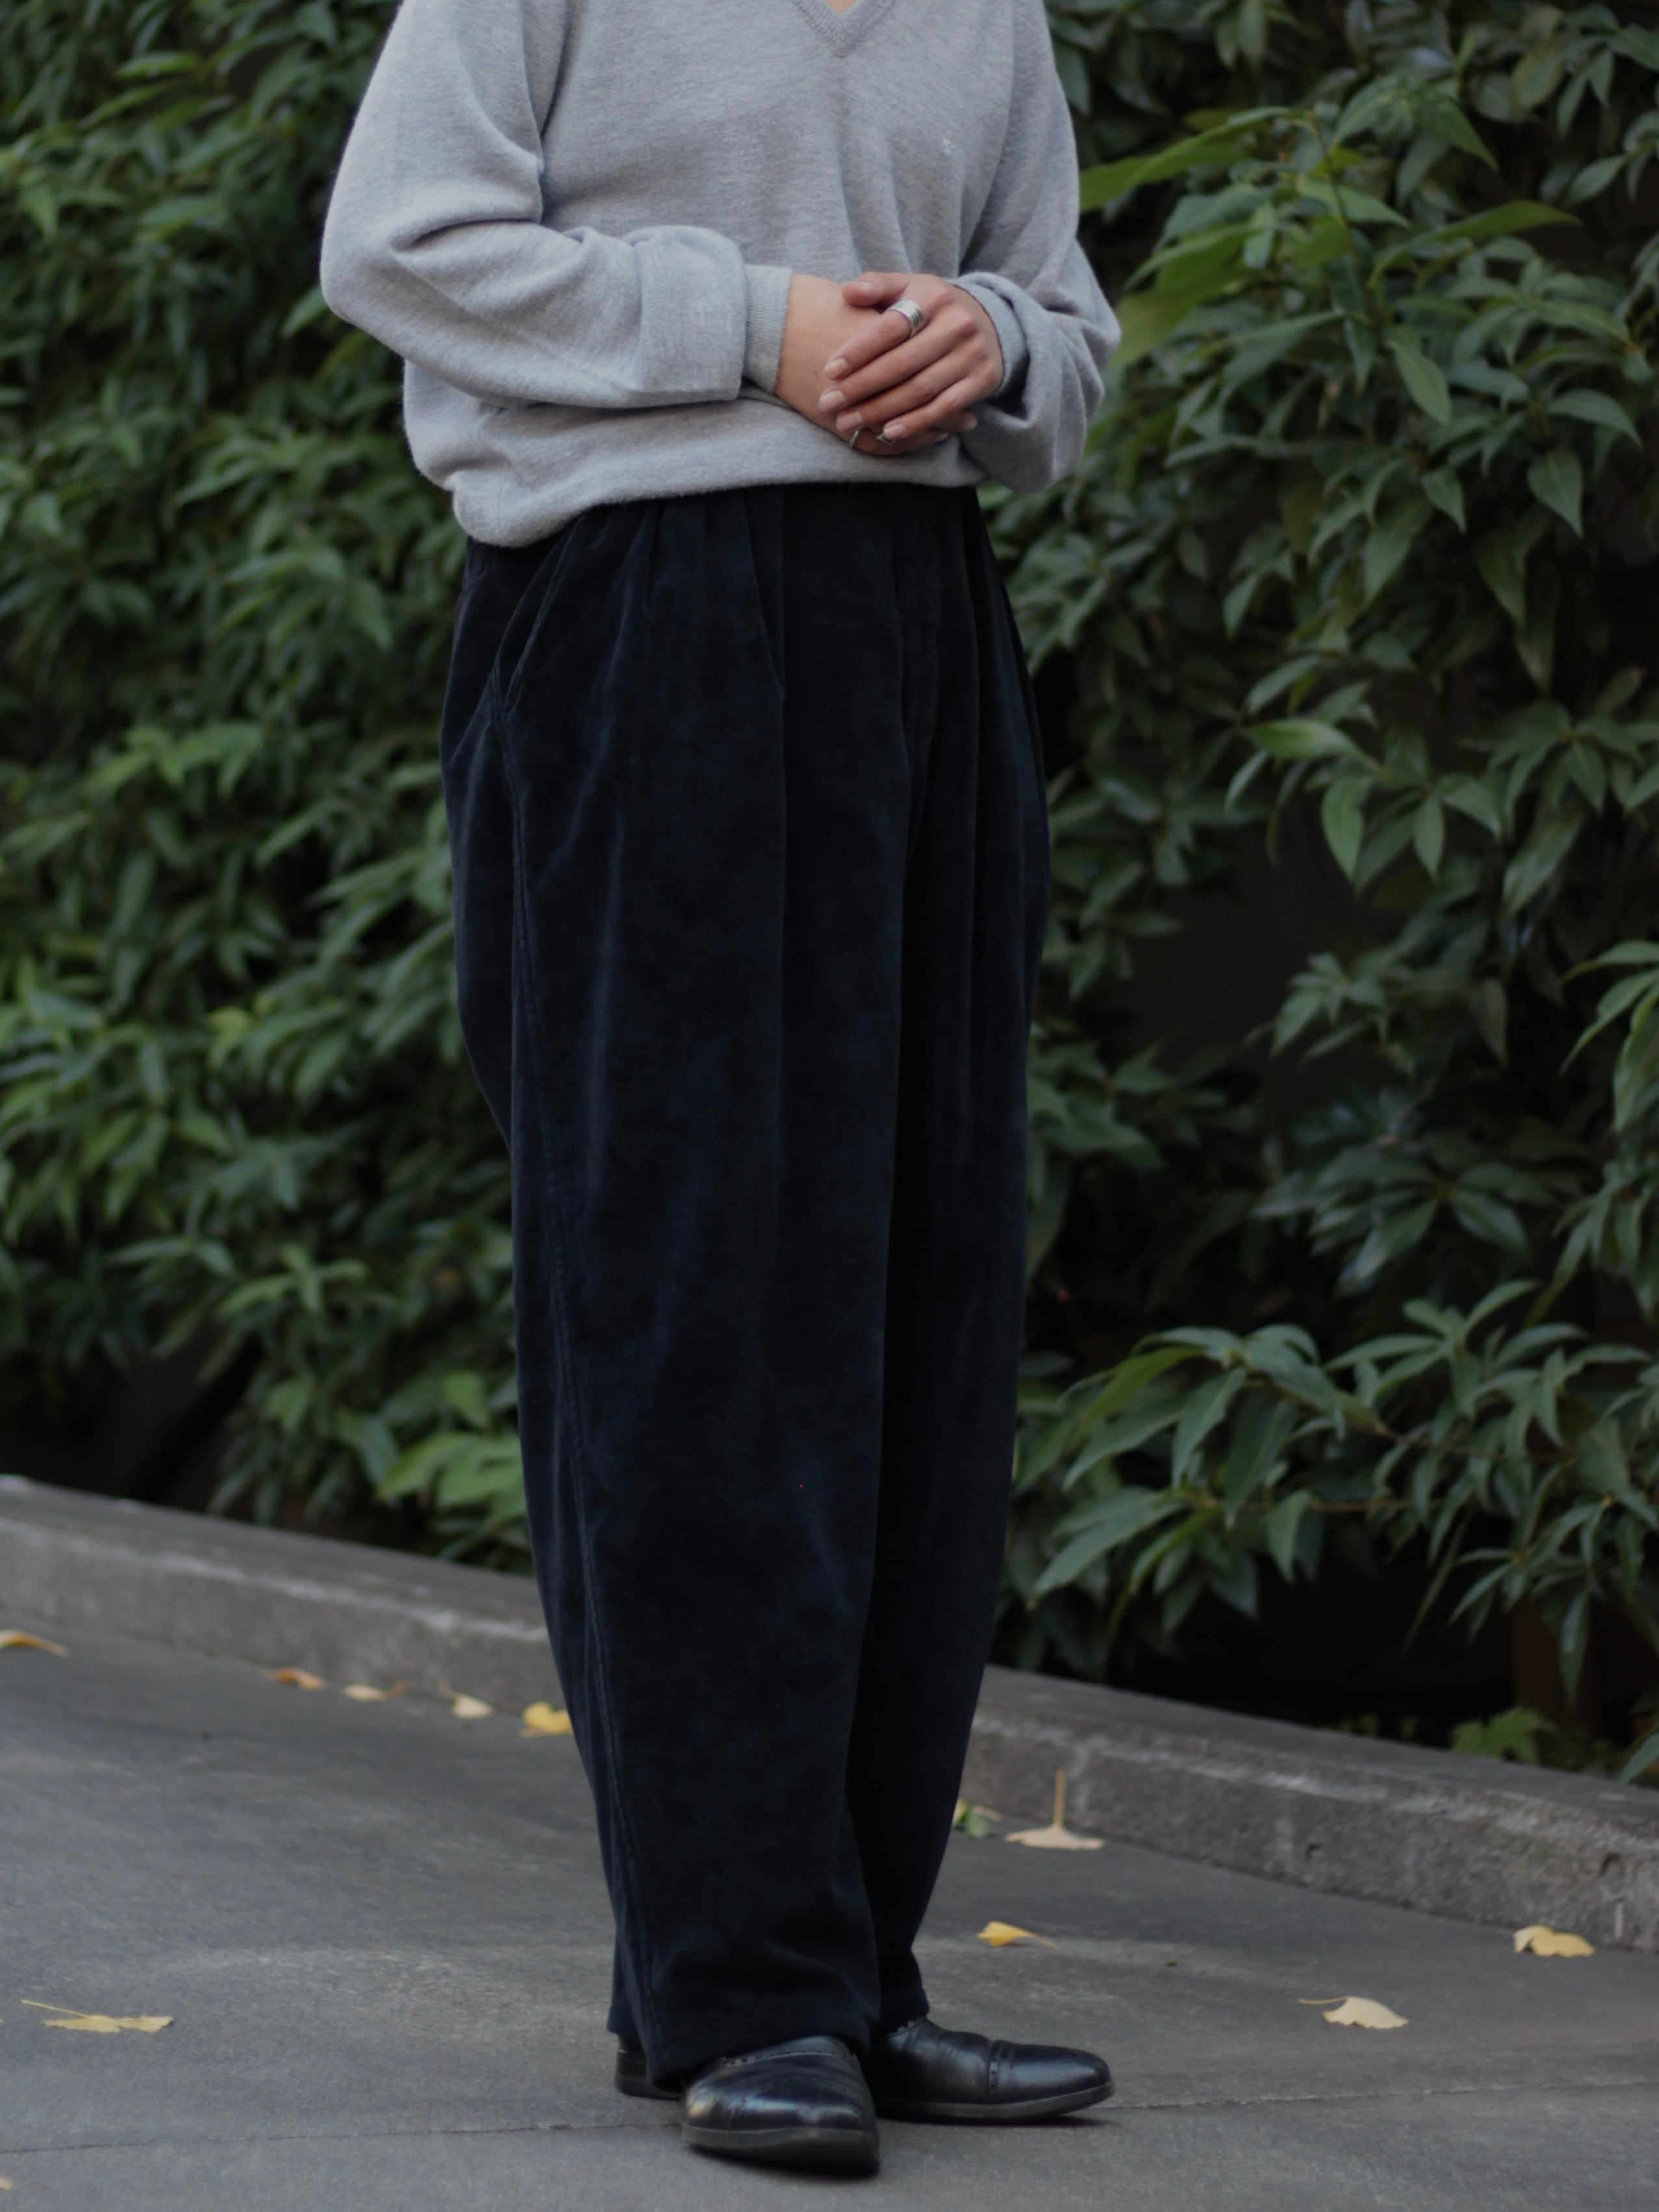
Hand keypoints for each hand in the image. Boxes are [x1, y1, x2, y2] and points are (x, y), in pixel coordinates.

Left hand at [775, 275, 976, 455]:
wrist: (989, 322)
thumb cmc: (931, 307)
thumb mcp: (908, 287)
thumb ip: (877, 286)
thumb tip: (848, 292)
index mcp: (933, 296)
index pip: (890, 327)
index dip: (859, 350)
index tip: (830, 371)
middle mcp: (956, 324)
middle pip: (902, 363)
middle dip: (862, 386)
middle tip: (828, 403)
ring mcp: (971, 354)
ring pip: (920, 389)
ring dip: (881, 410)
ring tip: (848, 422)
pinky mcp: (981, 379)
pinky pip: (945, 406)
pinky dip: (916, 422)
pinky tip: (889, 432)